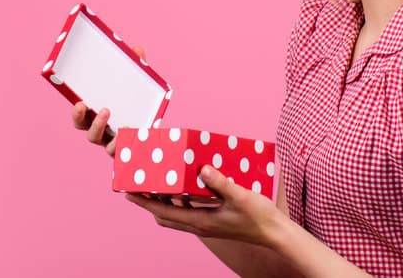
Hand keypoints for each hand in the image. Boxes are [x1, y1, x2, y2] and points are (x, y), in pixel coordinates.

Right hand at [70, 45, 146, 157]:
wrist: (157, 127)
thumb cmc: (138, 103)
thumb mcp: (137, 85)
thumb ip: (136, 68)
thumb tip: (137, 49)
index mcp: (99, 118)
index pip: (81, 120)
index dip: (77, 115)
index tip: (80, 103)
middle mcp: (106, 135)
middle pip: (91, 135)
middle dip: (93, 123)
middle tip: (104, 110)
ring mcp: (119, 145)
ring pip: (108, 147)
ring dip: (114, 137)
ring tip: (122, 124)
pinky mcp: (133, 152)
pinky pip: (128, 154)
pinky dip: (130, 144)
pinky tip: (136, 132)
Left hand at [126, 164, 285, 247]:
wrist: (274, 233)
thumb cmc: (259, 216)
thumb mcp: (240, 196)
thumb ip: (221, 182)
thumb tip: (202, 168)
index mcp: (201, 221)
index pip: (163, 212)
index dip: (144, 202)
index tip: (128, 191)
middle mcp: (199, 225)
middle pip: (164, 216)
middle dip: (148, 202)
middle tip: (137, 185)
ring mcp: (206, 225)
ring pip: (175, 215)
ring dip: (163, 202)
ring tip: (155, 183)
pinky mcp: (212, 222)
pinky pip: (188, 213)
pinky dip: (179, 202)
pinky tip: (183, 187)